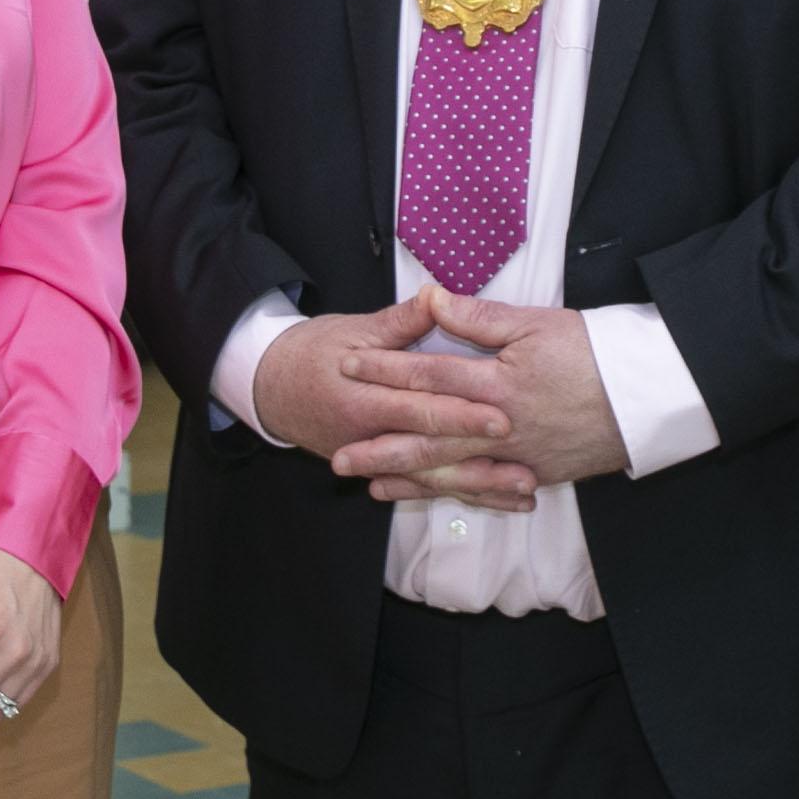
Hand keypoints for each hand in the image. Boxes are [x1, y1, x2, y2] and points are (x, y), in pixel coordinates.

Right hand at [253, 297, 521, 468]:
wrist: (273, 389)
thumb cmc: (314, 354)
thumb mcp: (354, 332)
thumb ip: (401, 322)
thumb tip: (436, 296)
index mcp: (365, 400)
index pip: (421, 409)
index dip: (461, 414)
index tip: (502, 417)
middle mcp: (372, 438)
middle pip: (433, 454)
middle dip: (480, 464)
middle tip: (525, 469)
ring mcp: (377, 459)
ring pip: (434, 479)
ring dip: (480, 487)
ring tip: (524, 494)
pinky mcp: (384, 468)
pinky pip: (427, 486)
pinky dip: (464, 494)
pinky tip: (501, 502)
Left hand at [333, 285, 626, 501]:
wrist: (648, 396)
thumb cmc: (595, 351)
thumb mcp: (537, 323)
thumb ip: (480, 318)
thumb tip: (432, 299)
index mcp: (497, 383)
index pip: (428, 377)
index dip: (384, 371)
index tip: (347, 368)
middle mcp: (500, 427)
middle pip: (428, 439)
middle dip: (380, 448)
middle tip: (338, 458)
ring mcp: (517, 456)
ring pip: (452, 471)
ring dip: (408, 479)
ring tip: (370, 484)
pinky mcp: (536, 473)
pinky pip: (485, 488)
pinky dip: (454, 495)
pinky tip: (430, 495)